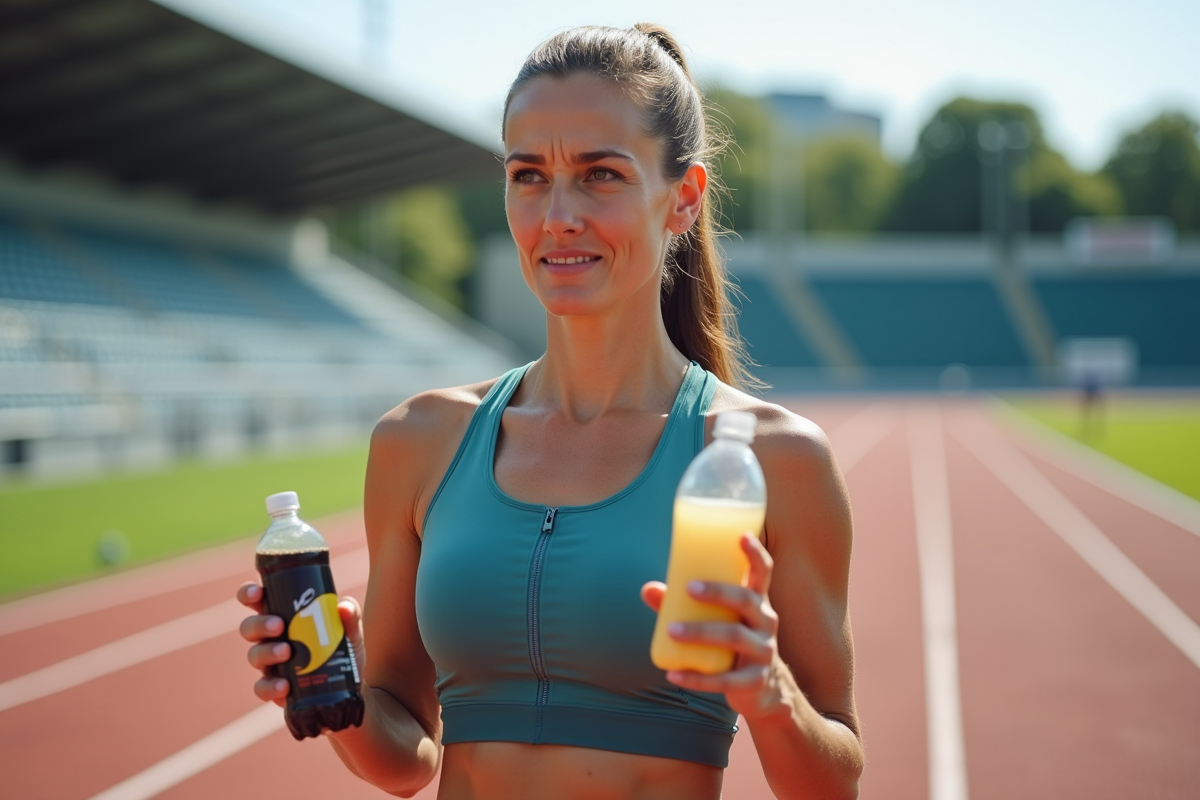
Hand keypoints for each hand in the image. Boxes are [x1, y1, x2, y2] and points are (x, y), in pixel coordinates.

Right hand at [236, 582, 365, 706]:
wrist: (348, 687)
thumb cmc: (341, 650)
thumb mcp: (350, 631)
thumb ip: (350, 616)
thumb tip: (343, 607)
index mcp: (282, 616)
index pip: (257, 601)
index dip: (249, 593)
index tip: (258, 592)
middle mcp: (270, 639)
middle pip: (250, 627)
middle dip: (260, 624)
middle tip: (279, 626)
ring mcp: (270, 664)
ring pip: (254, 655)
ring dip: (267, 652)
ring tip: (286, 652)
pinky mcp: (273, 688)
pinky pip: (262, 687)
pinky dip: (270, 686)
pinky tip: (284, 686)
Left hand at [640, 533, 789, 720]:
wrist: (761, 689)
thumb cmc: (731, 642)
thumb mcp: (715, 618)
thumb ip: (681, 604)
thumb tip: (648, 589)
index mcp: (757, 601)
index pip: (762, 572)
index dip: (754, 553)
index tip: (741, 535)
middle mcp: (766, 621)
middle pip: (745, 600)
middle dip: (717, 592)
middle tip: (688, 588)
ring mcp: (764, 651)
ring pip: (735, 637)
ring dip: (701, 632)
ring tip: (672, 631)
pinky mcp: (755, 680)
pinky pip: (726, 680)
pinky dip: (697, 679)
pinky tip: (674, 675)